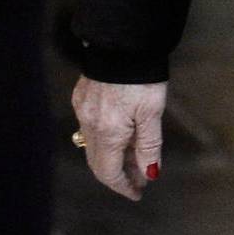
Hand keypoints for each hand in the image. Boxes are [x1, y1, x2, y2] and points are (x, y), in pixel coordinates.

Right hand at [71, 75, 166, 201]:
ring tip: (135, 157)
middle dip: (119, 175)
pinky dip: (105, 138)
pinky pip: (89, 127)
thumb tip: (150, 174)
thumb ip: (149, 146)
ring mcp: (82, 110)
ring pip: (94, 145)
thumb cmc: (142, 77)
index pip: (110, 173)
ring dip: (113, 156)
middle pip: (99, 163)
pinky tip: (122, 134)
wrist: (122, 42)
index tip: (138, 192)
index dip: (124, 186)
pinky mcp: (81, 97)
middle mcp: (89, 125)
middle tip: (139, 179)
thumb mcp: (152, 113)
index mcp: (108, 133)